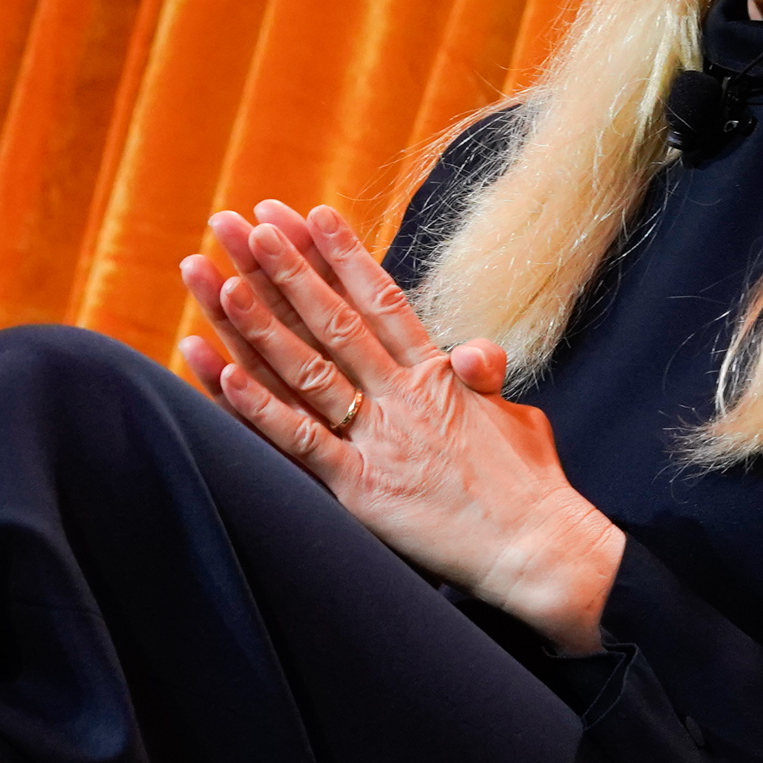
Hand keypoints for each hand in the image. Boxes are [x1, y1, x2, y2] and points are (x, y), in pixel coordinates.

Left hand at [176, 200, 625, 651]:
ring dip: (260, 325)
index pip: (383, 299)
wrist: (541, 550)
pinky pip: (300, 441)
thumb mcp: (513, 415)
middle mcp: (403, 396)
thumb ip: (484, 376)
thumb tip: (471, 352)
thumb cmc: (531, 486)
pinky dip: (260, 409)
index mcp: (437, 374)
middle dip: (287, 269)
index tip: (312, 213)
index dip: (345, 254)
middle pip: (334, 320)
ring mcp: (379, 440)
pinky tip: (226, 373)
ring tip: (221, 281)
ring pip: (307, 370)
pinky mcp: (361, 489)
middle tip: (246, 224)